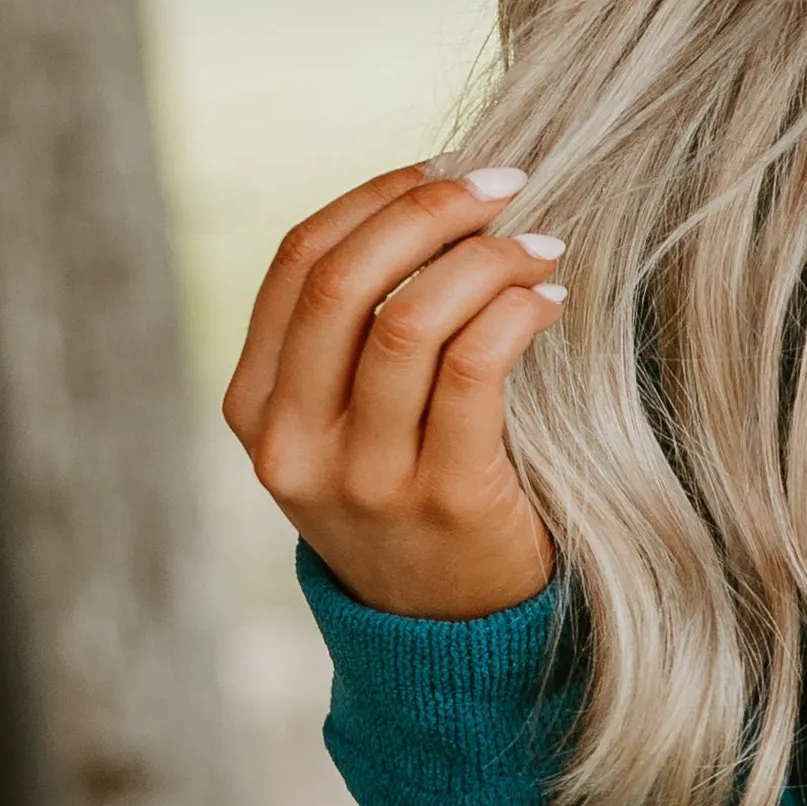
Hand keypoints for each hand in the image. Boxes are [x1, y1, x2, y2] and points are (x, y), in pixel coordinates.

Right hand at [223, 162, 564, 620]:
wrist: (447, 636)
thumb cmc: (410, 498)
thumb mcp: (345, 426)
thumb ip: (353, 337)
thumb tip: (432, 198)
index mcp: (256, 409)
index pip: (299, 263)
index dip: (376, 199)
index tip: (445, 169)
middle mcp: (294, 445)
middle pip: (344, 280)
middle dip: (429, 210)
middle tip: (505, 182)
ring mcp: (364, 479)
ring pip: (409, 319)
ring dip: (486, 259)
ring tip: (541, 245)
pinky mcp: (442, 500)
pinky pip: (475, 370)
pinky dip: (515, 313)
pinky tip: (549, 301)